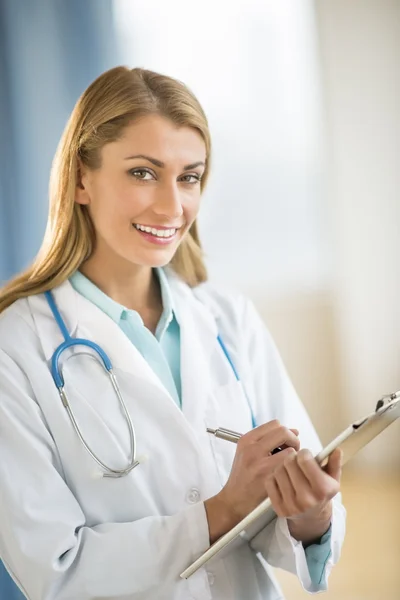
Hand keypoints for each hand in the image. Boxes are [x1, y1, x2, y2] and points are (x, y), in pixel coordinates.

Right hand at [204, 420, 299, 543]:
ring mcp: (259, 462)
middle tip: (292, 452)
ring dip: (294, 456)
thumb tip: (295, 431)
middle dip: (293, 440)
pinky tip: (286, 475)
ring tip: (288, 465)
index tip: (286, 443)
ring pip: (290, 448)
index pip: (275, 424)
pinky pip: (288, 465)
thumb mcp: (249, 453)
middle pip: (283, 431)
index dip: (285, 432)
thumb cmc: (244, 477)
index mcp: (246, 440)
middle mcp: (251, 448)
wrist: (233, 500)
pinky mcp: (267, 477)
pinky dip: (291, 468)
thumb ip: (269, 441)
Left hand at [265, 448, 341, 544]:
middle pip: (289, 462)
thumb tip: (337, 450)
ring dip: (283, 466)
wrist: (311, 516)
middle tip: (297, 462)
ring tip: (290, 471)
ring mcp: (291, 506)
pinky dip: (274, 477)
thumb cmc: (321, 492)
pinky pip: (269, 481)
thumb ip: (335, 463)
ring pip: (278, 470)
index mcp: (322, 489)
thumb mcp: (332, 478)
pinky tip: (282, 480)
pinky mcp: (279, 508)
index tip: (306, 455)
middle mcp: (307, 499)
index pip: (304, 460)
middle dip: (293, 458)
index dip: (304, 453)